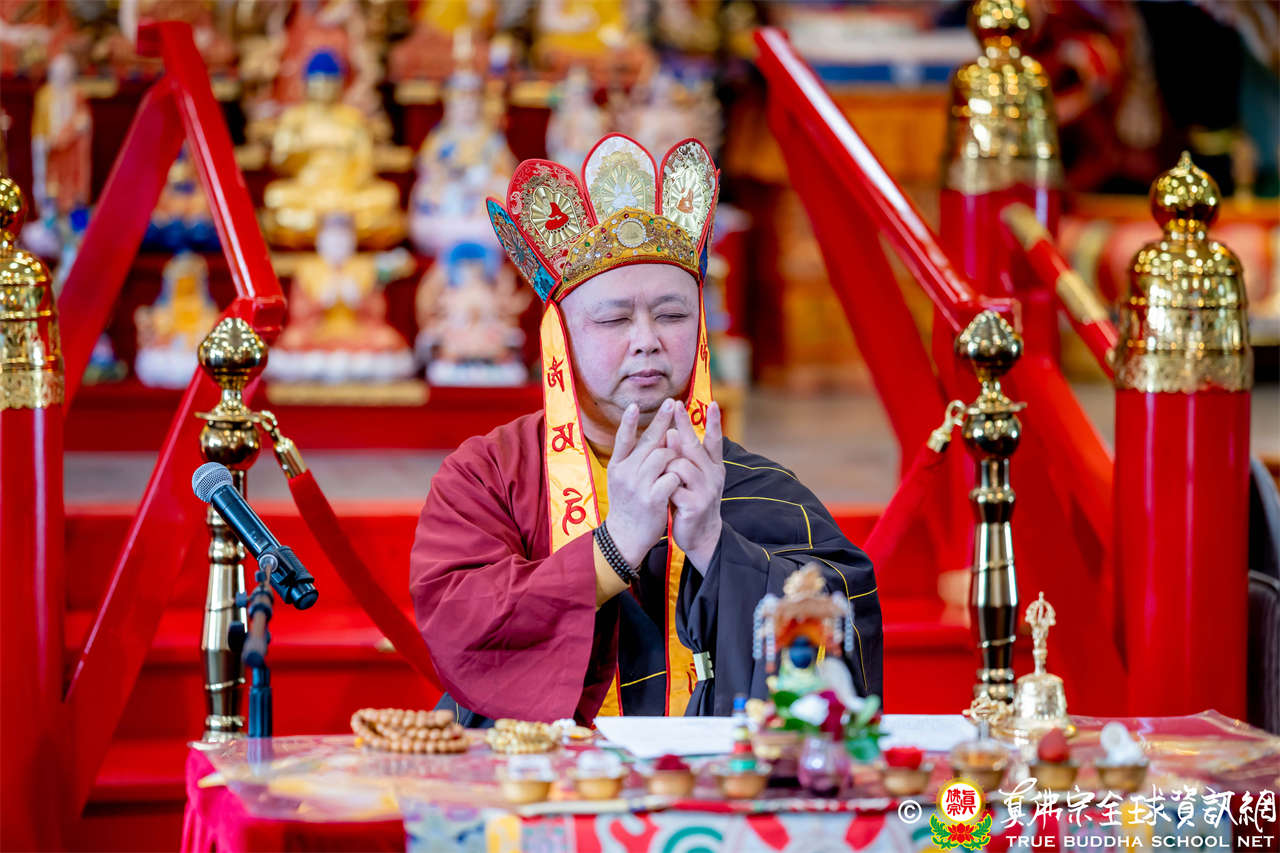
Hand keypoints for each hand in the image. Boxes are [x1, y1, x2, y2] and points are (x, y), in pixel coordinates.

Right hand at [605, 399, 680, 566]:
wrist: (625, 537)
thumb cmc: (629, 504)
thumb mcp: (622, 480)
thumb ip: (633, 459)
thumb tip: (652, 435)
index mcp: (617, 467)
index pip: (623, 439)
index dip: (629, 421)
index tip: (635, 404)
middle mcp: (625, 473)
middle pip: (649, 442)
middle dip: (662, 421)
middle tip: (673, 403)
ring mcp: (638, 486)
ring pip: (664, 456)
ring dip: (675, 455)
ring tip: (676, 464)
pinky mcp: (653, 499)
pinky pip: (672, 476)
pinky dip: (678, 475)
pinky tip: (678, 481)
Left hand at [665, 401, 723, 571]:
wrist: (701, 537)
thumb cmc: (691, 502)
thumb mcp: (690, 478)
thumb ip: (682, 458)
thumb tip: (668, 431)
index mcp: (713, 468)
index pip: (714, 441)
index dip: (715, 422)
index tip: (714, 403)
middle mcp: (713, 476)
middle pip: (695, 445)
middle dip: (683, 424)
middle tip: (675, 405)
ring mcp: (705, 490)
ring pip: (680, 465)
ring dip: (667, 467)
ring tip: (665, 479)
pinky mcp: (695, 505)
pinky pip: (672, 486)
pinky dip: (664, 486)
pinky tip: (665, 495)